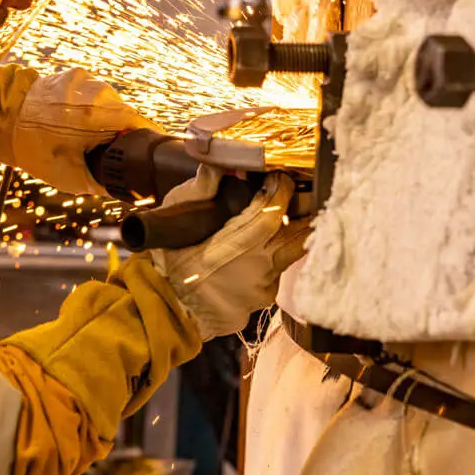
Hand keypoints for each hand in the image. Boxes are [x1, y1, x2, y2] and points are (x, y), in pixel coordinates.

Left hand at [11, 69, 157, 194]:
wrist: (0, 117)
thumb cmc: (33, 146)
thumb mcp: (70, 176)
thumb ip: (103, 184)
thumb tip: (126, 190)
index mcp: (102, 114)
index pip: (143, 125)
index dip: (147, 142)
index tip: (148, 154)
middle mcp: (99, 92)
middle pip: (126, 115)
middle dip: (122, 134)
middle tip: (109, 154)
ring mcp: (86, 80)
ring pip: (110, 105)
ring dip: (105, 121)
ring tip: (85, 138)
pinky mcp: (74, 75)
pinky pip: (93, 95)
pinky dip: (90, 110)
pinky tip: (74, 123)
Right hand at [150, 167, 310, 339]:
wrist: (174, 309)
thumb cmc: (173, 261)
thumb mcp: (175, 222)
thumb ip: (198, 190)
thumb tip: (220, 165)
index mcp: (237, 245)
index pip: (272, 212)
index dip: (281, 191)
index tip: (279, 178)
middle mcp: (259, 265)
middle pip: (298, 232)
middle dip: (301, 209)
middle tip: (298, 191)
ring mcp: (266, 283)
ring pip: (293, 250)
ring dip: (293, 231)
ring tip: (289, 214)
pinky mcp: (268, 296)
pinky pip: (282, 268)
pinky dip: (279, 253)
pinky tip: (267, 245)